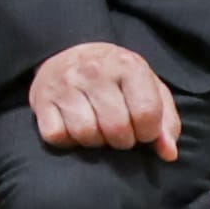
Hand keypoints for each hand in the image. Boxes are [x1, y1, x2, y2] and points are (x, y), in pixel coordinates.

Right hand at [27, 39, 178, 157]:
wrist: (69, 55)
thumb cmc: (116, 80)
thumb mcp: (148, 90)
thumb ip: (165, 121)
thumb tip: (168, 153)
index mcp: (127, 65)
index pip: (146, 114)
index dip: (148, 133)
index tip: (142, 131)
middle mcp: (94, 70)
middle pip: (117, 128)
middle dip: (122, 141)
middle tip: (118, 133)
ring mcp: (65, 84)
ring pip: (86, 134)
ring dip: (95, 142)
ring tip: (97, 129)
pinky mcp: (41, 99)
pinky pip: (56, 136)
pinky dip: (67, 141)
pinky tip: (73, 127)